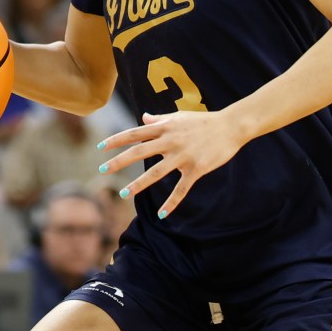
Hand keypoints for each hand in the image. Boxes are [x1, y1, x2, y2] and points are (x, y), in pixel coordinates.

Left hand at [98, 110, 245, 217]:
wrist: (231, 126)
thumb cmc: (204, 120)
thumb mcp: (179, 116)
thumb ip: (160, 119)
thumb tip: (144, 118)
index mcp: (165, 128)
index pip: (135, 133)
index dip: (117, 140)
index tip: (100, 147)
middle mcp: (171, 141)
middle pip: (139, 151)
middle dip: (119, 161)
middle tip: (101, 170)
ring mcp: (183, 156)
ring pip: (156, 172)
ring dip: (138, 184)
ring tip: (124, 194)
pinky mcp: (196, 169)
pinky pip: (181, 189)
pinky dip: (171, 203)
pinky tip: (161, 214)